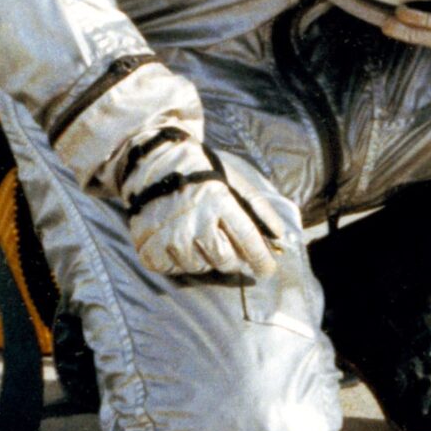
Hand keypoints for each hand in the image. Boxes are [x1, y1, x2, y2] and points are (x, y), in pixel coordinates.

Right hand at [117, 130, 283, 284]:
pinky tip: (173, 238)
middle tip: (220, 241)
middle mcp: (195, 220)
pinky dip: (175, 259)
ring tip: (192, 233)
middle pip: (225, 261)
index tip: (267, 270)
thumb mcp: (232, 179)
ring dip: (200, 256)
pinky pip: (172, 269)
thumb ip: (258, 208)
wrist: (151, 160)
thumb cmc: (199, 172)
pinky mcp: (149, 247)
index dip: (262, 260)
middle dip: (229, 257)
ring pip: (199, 267)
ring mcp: (170, 235)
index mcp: (219, 200)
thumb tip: (281, 237)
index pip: (248, 241)